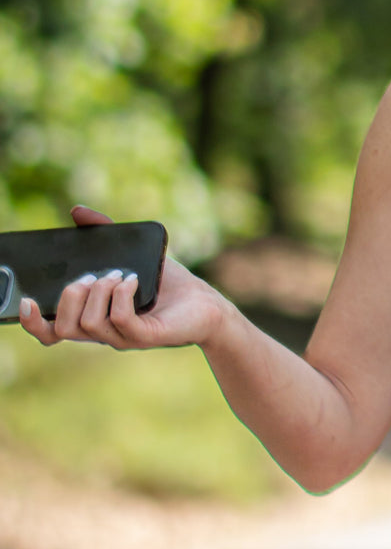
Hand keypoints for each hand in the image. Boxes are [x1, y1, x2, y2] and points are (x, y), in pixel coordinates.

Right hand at [18, 206, 228, 350]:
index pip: (51, 333)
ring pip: (89, 325)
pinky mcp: (146, 336)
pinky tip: (133, 281)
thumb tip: (77, 211)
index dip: (33, 322)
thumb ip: (104, 233)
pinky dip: (121, 295)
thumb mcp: (132, 253)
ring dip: (99, 293)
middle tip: (93, 276)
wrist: (206, 302)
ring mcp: (124, 337)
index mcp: (93, 317)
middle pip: (64, 328)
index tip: (26, 301)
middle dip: (71, 296)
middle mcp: (104, 332)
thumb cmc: (167, 282)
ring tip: (119, 275)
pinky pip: (120, 320)